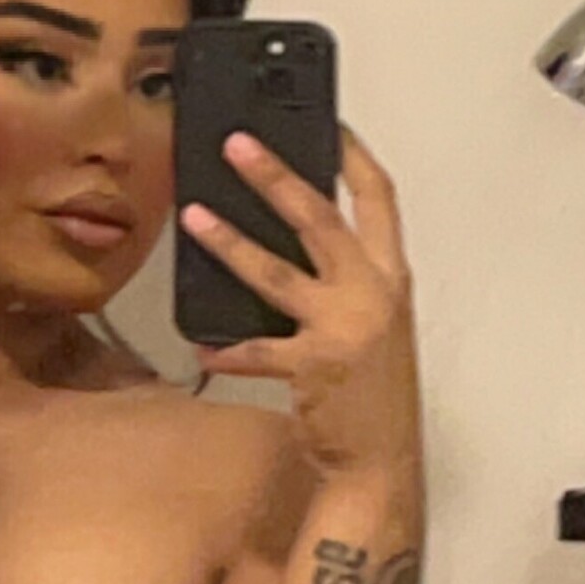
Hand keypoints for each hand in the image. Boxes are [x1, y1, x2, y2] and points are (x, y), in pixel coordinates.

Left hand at [179, 124, 421, 474]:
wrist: (380, 461)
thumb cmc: (375, 396)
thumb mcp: (375, 327)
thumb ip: (346, 285)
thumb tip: (294, 252)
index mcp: (391, 278)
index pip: (378, 198)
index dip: (352, 155)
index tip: (327, 122)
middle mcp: (372, 294)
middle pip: (319, 216)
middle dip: (274, 175)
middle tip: (236, 145)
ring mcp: (342, 327)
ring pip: (275, 272)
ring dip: (229, 242)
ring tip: (193, 217)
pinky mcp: (312, 365)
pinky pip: (256, 350)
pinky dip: (226, 350)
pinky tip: (201, 347)